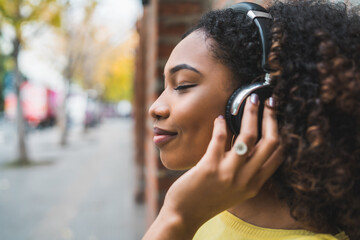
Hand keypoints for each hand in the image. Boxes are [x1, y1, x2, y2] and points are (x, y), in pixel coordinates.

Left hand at [143, 95, 282, 239]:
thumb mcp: (235, 189)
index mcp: (255, 184)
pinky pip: (219, 139)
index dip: (280, 131)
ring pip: (248, 137)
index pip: (278, 154)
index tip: (276, 115)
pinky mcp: (209, 168)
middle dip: (271, 117)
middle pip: (269, 142)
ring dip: (250, 114)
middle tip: (268, 100)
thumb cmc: (208, 199)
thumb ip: (246, 170)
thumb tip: (247, 140)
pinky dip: (221, 125)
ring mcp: (229, 174)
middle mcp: (246, 179)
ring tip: (248, 101)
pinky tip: (219, 118)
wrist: (185, 215)